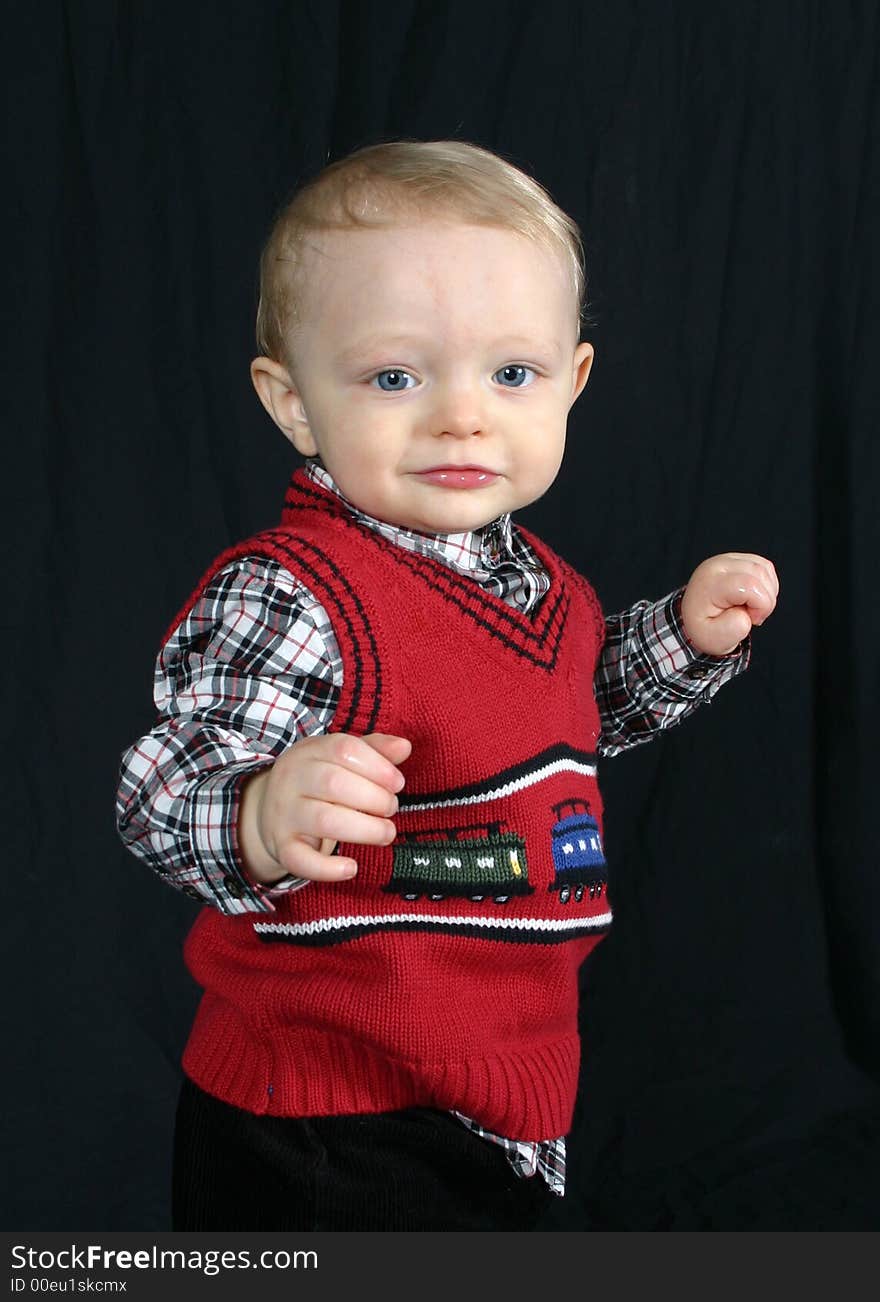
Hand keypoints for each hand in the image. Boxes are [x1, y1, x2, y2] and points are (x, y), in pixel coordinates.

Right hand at [238, 732, 410, 884]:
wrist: (266, 810)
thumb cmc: (316, 782)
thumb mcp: (340, 758)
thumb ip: (374, 750)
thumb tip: (404, 746)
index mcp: (309, 752)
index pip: (343, 749)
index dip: (377, 766)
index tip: (397, 783)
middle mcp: (291, 779)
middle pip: (334, 783)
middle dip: (374, 798)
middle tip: (391, 808)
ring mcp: (284, 814)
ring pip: (324, 821)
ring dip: (364, 829)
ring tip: (387, 833)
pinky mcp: (281, 846)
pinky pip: (300, 860)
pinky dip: (327, 868)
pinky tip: (351, 868)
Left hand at [680, 553, 778, 655]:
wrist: (694, 616)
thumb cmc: (704, 627)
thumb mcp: (714, 639)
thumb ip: (732, 630)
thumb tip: (745, 615)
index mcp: (710, 583)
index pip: (750, 584)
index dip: (761, 605)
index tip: (752, 618)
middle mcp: (718, 566)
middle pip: (760, 574)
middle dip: (765, 599)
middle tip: (751, 614)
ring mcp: (728, 559)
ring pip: (764, 569)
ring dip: (767, 592)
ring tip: (752, 606)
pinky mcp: (739, 559)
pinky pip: (764, 567)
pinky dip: (767, 584)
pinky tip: (755, 597)